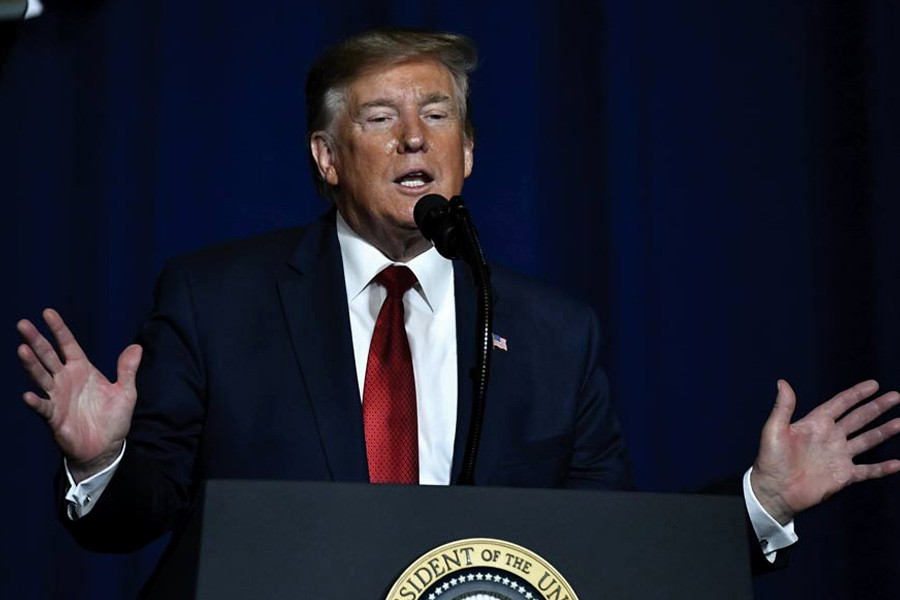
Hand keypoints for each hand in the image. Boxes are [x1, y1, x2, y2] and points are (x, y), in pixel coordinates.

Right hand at [17, 308, 141, 481]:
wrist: (106, 447)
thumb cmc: (114, 419)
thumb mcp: (126, 391)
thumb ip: (127, 369)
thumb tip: (137, 346)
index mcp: (82, 370)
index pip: (68, 345)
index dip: (59, 329)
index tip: (47, 313)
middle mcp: (66, 380)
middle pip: (48, 356)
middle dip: (36, 340)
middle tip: (22, 324)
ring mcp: (57, 397)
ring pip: (41, 376)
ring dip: (31, 364)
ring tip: (22, 349)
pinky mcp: (54, 417)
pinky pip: (43, 407)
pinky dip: (36, 401)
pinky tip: (29, 395)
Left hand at [751, 379, 899, 524]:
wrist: (774, 491)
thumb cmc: (770, 460)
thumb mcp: (774, 430)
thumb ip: (783, 407)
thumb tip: (782, 382)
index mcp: (815, 424)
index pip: (840, 404)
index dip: (857, 394)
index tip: (874, 385)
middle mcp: (830, 437)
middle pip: (859, 418)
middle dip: (877, 407)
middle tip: (897, 396)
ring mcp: (838, 456)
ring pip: (868, 440)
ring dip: (885, 431)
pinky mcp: (843, 476)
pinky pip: (868, 470)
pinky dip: (883, 468)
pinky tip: (898, 464)